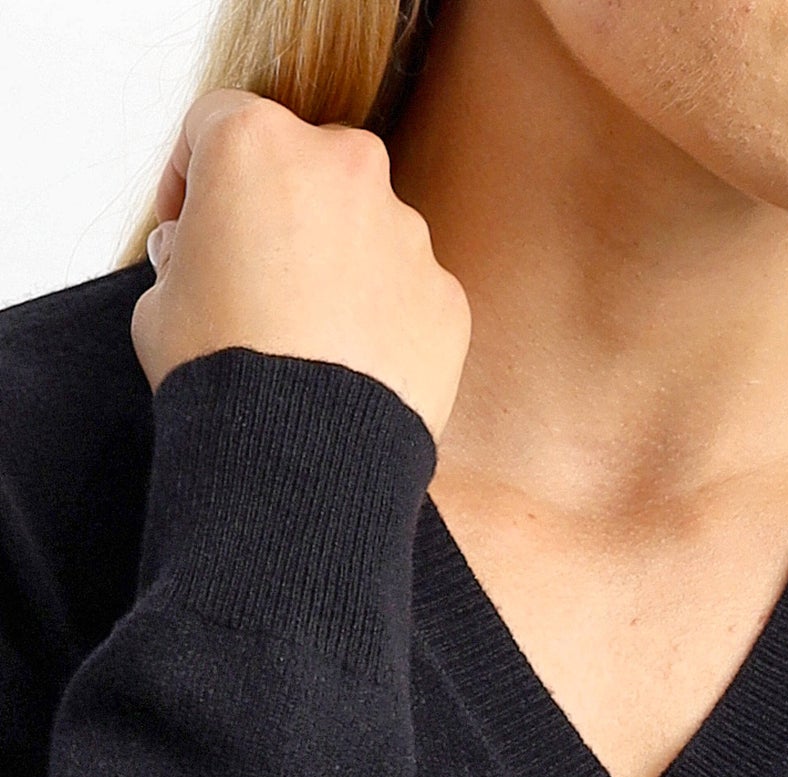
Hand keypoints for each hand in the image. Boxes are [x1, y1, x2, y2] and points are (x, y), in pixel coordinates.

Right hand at [130, 88, 471, 446]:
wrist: (299, 459)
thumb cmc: (220, 372)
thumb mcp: (159, 298)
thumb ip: (184, 253)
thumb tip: (201, 255)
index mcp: (258, 143)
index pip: (215, 126)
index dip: (193, 178)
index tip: (189, 225)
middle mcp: (344, 167)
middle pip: (303, 166)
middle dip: (278, 211)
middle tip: (254, 280)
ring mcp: (406, 231)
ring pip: (365, 229)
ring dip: (337, 265)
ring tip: (308, 339)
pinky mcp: (446, 295)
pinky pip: (407, 293)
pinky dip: (382, 319)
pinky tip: (352, 369)